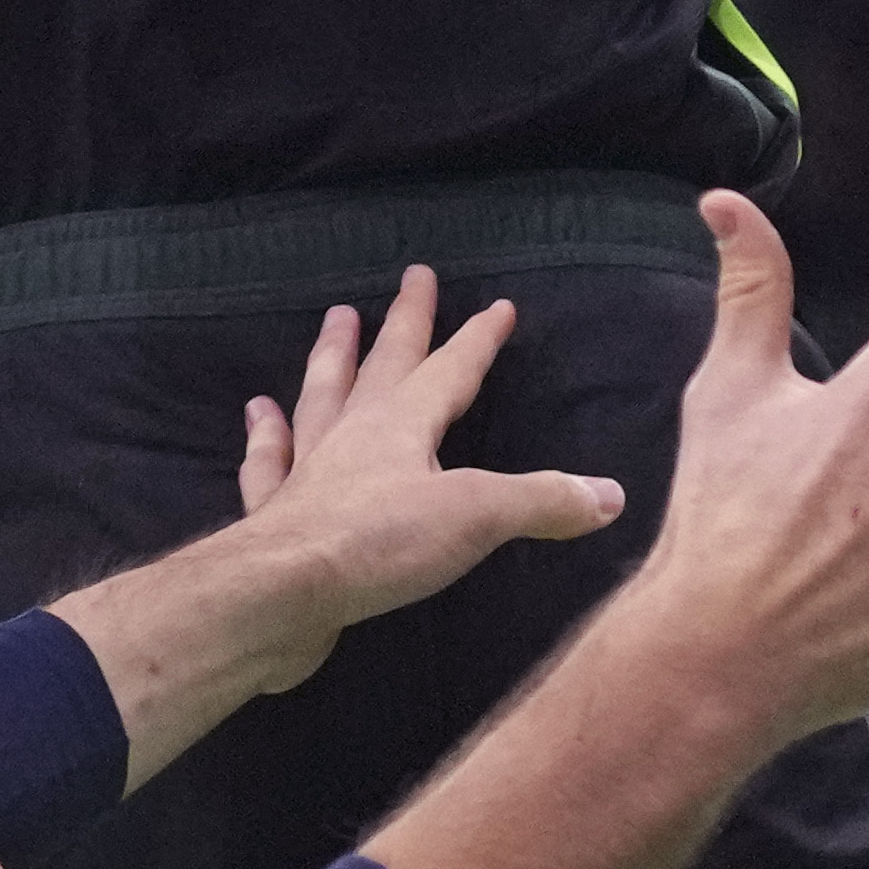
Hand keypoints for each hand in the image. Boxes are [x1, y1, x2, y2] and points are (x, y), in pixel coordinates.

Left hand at [215, 269, 628, 688]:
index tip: (498, 305)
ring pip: (322, 396)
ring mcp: (307, 468)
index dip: (477, 339)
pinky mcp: (275, 513)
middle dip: (406, 321)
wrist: (280, 593)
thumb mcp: (477, 518)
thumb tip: (610, 494)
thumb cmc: (380, 544)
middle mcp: (353, 434)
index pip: (450, 371)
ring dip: (333, 357)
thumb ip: (542, 501)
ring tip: (336, 318)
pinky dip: (265, 436)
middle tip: (413, 275)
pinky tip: (258, 412)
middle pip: (384, 365)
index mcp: (403, 425)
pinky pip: (269, 461)